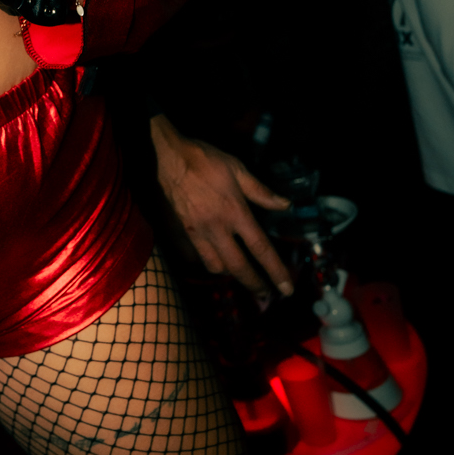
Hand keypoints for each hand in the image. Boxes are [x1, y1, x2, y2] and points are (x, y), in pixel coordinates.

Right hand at [148, 115, 292, 295]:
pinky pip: (194, 257)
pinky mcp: (179, 233)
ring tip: (238, 273)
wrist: (166, 158)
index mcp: (235, 213)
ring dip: (229, 273)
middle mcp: (216, 229)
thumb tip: (285, 205)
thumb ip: (261, 191)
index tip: (287, 289)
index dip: (276, 271)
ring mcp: (195, 234)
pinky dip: (205, 260)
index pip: (261, 249)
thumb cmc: (205, 160)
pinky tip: (211, 256)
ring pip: (215, 266)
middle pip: (238, 267)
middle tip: (265, 297)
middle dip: (254, 285)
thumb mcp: (238, 169)